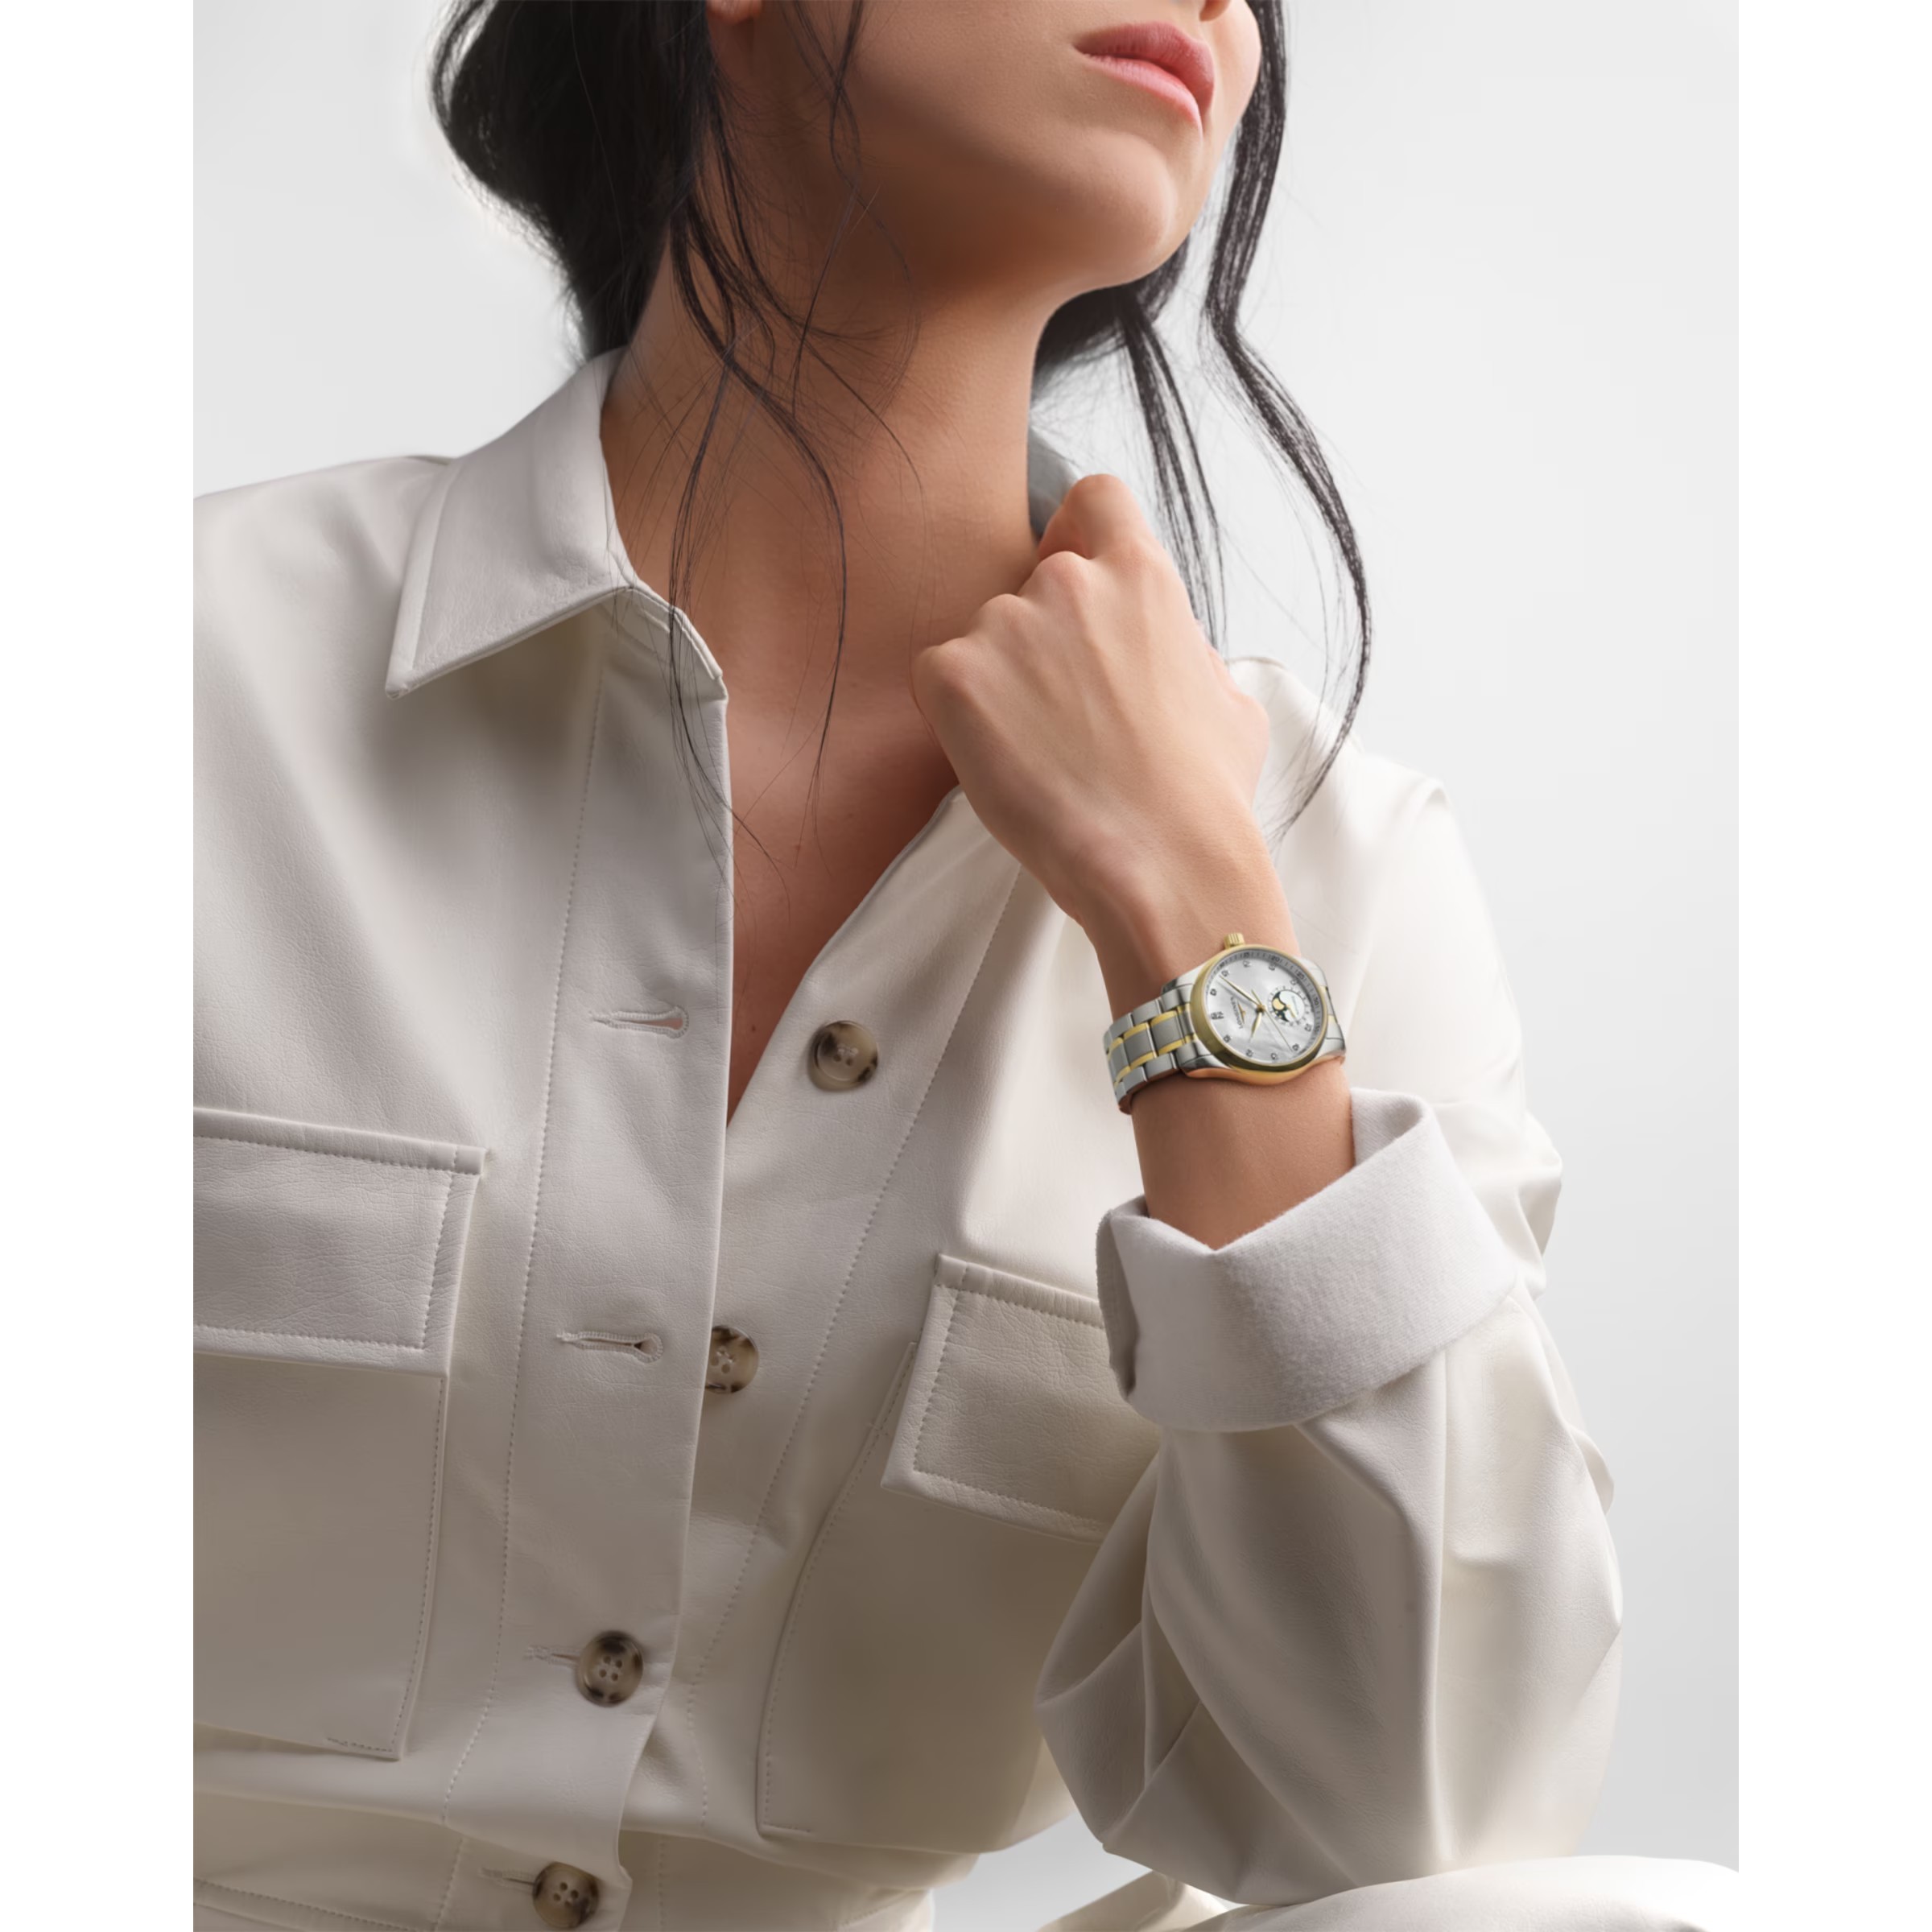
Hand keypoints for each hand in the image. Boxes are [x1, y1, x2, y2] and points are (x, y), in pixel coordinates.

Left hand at [908, 474, 1284, 993]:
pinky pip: (938, 679)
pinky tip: (1002, 762)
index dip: (1079, 534)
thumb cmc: (1203, 797)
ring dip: (1000, 685)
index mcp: (1142, 577)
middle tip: (1063, 717)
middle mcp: (1068, 582)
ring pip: (984, 638)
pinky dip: (957, 717)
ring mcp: (1005, 624)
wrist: (1162, 860)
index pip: (1094, 501)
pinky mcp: (954, 674)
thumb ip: (1184, 651)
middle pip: (1031, 585)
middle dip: (1040, 642)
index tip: (1078, 578)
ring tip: (1042, 755)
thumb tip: (1170, 652)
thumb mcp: (1229, 701)